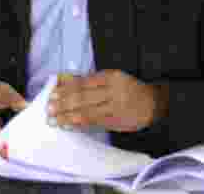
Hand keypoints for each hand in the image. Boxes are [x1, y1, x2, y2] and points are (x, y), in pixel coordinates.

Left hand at [47, 71, 167, 131]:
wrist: (154, 102)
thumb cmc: (127, 88)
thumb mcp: (110, 78)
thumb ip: (88, 79)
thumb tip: (63, 78)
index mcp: (110, 77)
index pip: (83, 83)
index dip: (66, 88)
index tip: (52, 93)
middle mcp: (113, 91)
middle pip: (83, 97)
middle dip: (63, 103)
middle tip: (48, 108)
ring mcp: (115, 107)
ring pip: (88, 111)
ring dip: (68, 116)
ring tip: (54, 119)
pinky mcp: (117, 121)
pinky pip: (95, 122)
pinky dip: (80, 124)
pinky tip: (69, 125)